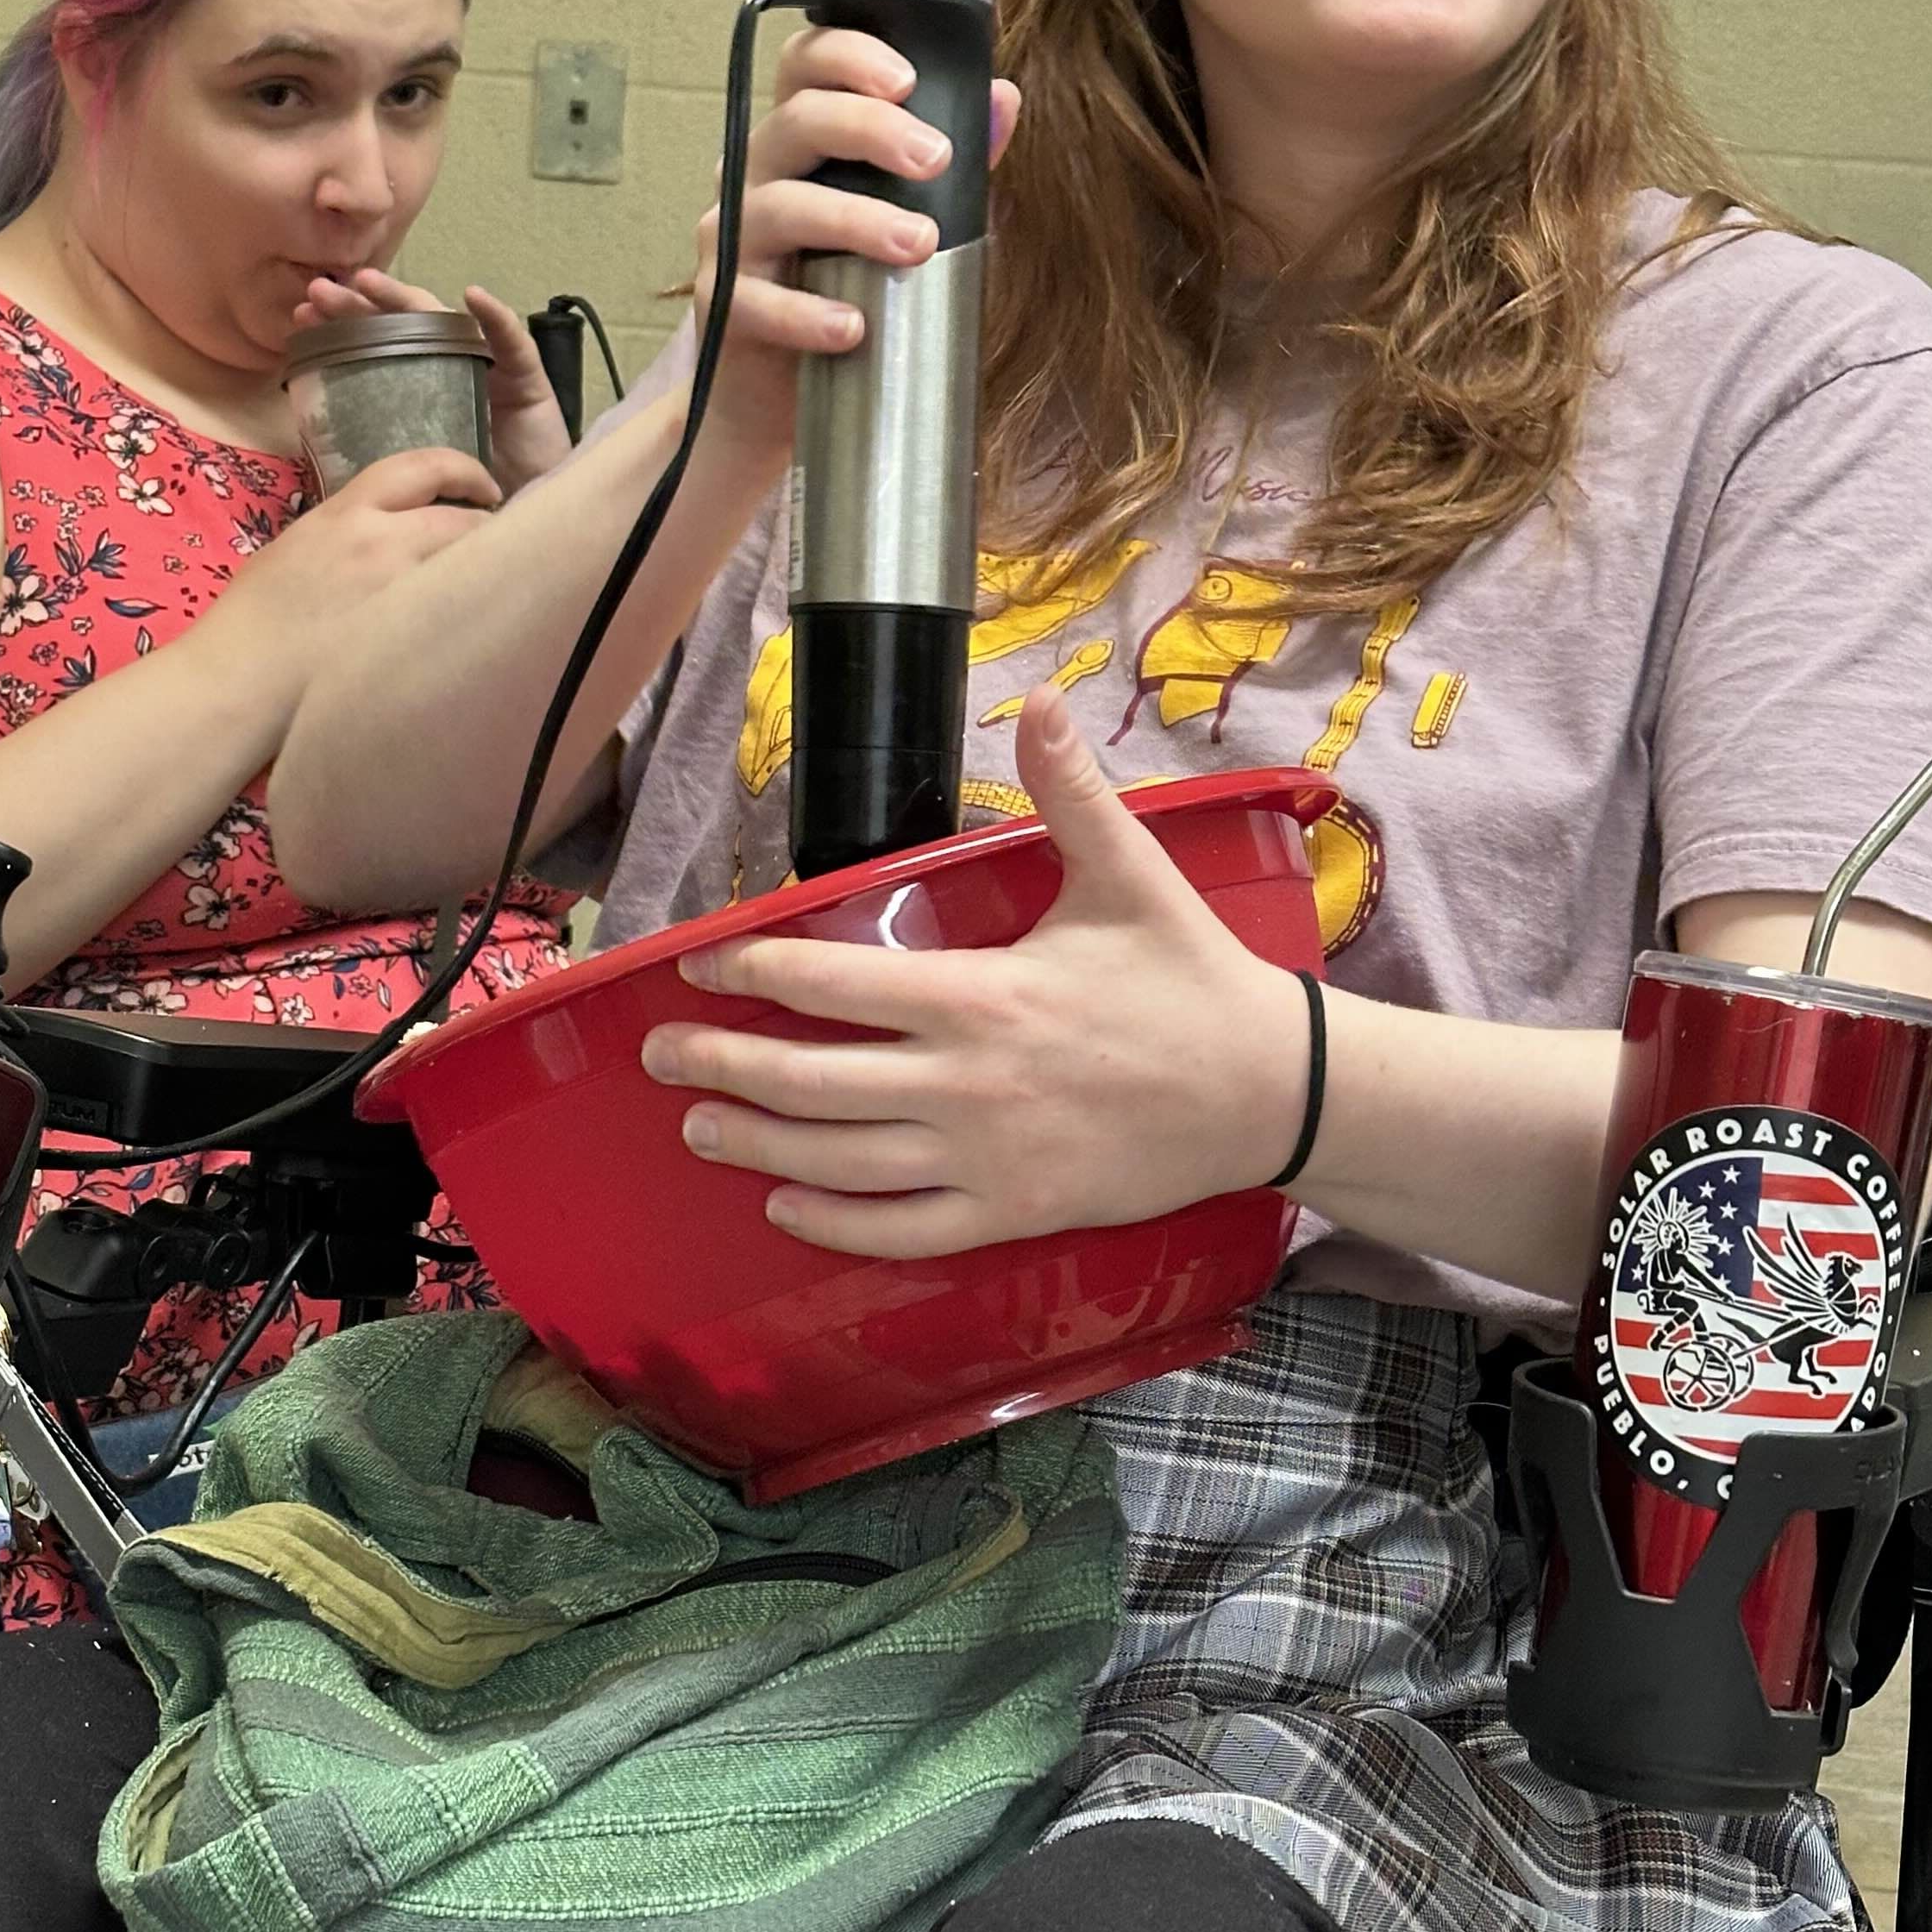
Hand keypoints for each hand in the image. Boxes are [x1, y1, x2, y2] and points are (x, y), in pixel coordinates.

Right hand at [199, 439, 498, 730]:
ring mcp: (399, 594)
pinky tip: (478, 626)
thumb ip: (344, 533)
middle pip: (464, 517)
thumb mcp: (294, 550)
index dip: (464, 469)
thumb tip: (385, 534)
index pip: (421, 466)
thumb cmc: (250, 622)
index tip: (485, 487)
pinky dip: (476, 612)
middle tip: (505, 541)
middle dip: (492, 526)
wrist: (235, 682)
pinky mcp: (411, 641)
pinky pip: (463, 615)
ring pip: (473, 565)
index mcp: (344, 513)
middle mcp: (379, 543)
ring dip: (490, 569)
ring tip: (495, 584)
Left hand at [292, 266, 571, 494]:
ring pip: (445, 321)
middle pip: (401, 327)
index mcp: (419, 392)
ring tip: (369, 281)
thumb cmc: (469, 504)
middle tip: (318, 289)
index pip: (375, 349)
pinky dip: (495, 317)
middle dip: (359, 304)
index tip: (298, 319)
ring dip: (407, 297)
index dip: (339, 331)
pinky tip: (474, 297)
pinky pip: (512, 341)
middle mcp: (450, 371)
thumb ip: (380, 450)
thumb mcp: (411, 474)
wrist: (527, 523)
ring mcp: (489, 369)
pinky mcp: (527, 379)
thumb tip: (317, 440)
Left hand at [637, 687, 1313, 1256]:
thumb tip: (1040, 700)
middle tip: (662, 1056)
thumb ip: (1071, 792)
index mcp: (982, 997)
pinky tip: (787, 1206)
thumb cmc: (1192, 982)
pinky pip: (902, 1230)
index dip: (751, 974)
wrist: (1268, 1094)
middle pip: (812, 1081)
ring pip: (841, 1162)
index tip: (700, 969)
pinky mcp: (1012, 1213)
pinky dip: (835, 1224)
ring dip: (758, 1145)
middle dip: (723, 1066)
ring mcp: (986, 1158)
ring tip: (700, 1125)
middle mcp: (968, 1084)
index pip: (833, 986)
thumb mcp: (1131, 876)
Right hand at [686, 28, 1022, 452]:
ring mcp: (731, 239)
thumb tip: (1004, 97)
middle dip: (869, 129)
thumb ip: (951, 167)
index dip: (848, 54)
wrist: (780, 400)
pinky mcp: (723, 307)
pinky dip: (805, 314)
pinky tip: (853, 327)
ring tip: (918, 244)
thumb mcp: (899, 219)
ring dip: (854, 219)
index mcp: (798, 141)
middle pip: (797, 122)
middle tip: (936, 159)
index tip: (908, 79)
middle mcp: (754, 175)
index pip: (804, 65)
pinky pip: (756, 301)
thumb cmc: (842, 291)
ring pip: (780, 206)